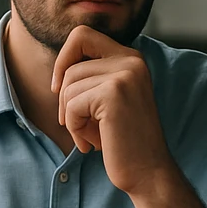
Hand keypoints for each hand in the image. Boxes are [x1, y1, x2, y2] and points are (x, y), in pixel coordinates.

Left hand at [52, 26, 178, 197]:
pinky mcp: (113, 94)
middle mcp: (131, 61)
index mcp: (132, 58)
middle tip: (75, 122)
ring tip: (89, 135)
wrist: (148, 172)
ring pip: (68, 87)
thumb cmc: (124, 141)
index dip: (64, 58)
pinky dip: (74, 128)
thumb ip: (92, 77)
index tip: (60, 88)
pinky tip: (91, 145)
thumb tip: (58, 68)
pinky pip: (72, 105)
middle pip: (71, 66)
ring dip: (71, 117)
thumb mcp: (109, 100)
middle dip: (64, 98)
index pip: (82, 35)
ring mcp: (124, 75)